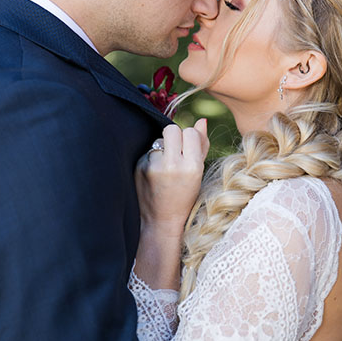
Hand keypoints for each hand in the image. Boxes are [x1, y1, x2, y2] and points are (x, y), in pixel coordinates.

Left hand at [136, 120, 208, 236]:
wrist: (161, 220)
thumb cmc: (184, 195)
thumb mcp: (198, 173)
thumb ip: (202, 145)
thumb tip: (201, 120)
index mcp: (192, 167)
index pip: (190, 132)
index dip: (189, 139)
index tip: (188, 151)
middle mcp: (172, 165)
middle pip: (171, 129)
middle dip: (174, 136)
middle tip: (175, 152)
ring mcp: (153, 166)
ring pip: (158, 140)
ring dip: (162, 149)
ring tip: (165, 169)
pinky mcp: (139, 167)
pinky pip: (148, 151)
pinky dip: (152, 159)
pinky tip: (154, 175)